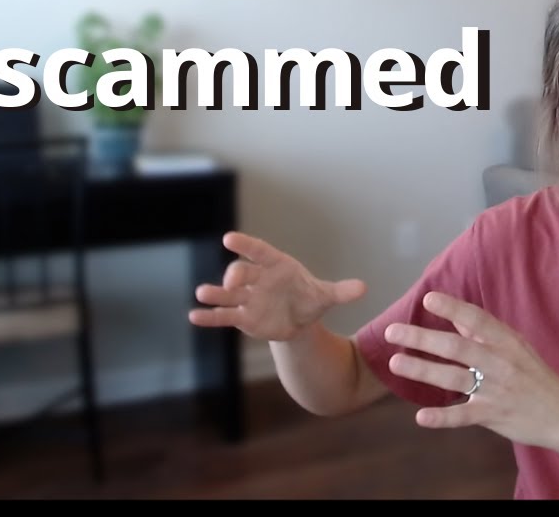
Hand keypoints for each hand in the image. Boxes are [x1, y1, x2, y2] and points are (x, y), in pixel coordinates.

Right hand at [189, 231, 365, 341]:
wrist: (299, 320)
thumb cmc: (309, 299)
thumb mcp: (326, 296)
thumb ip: (342, 291)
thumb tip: (363, 288)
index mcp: (277, 266)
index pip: (259, 251)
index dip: (246, 245)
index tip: (230, 238)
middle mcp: (258, 279)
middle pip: (242, 272)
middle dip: (235, 275)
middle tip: (231, 281)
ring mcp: (248, 298)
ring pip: (228, 294)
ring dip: (214, 293)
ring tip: (202, 293)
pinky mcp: (243, 317)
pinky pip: (223, 316)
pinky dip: (209, 316)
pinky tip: (194, 316)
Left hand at [384, 291, 558, 452]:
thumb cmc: (535, 376)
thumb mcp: (515, 347)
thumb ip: (483, 332)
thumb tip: (454, 312)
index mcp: (506, 342)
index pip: (477, 319)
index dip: (452, 307)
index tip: (428, 298)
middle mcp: (500, 362)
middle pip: (457, 347)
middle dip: (422, 337)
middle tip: (392, 331)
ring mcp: (496, 389)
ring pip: (454, 378)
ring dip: (423, 370)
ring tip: (395, 363)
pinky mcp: (494, 415)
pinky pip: (464, 416)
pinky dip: (442, 418)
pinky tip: (421, 418)